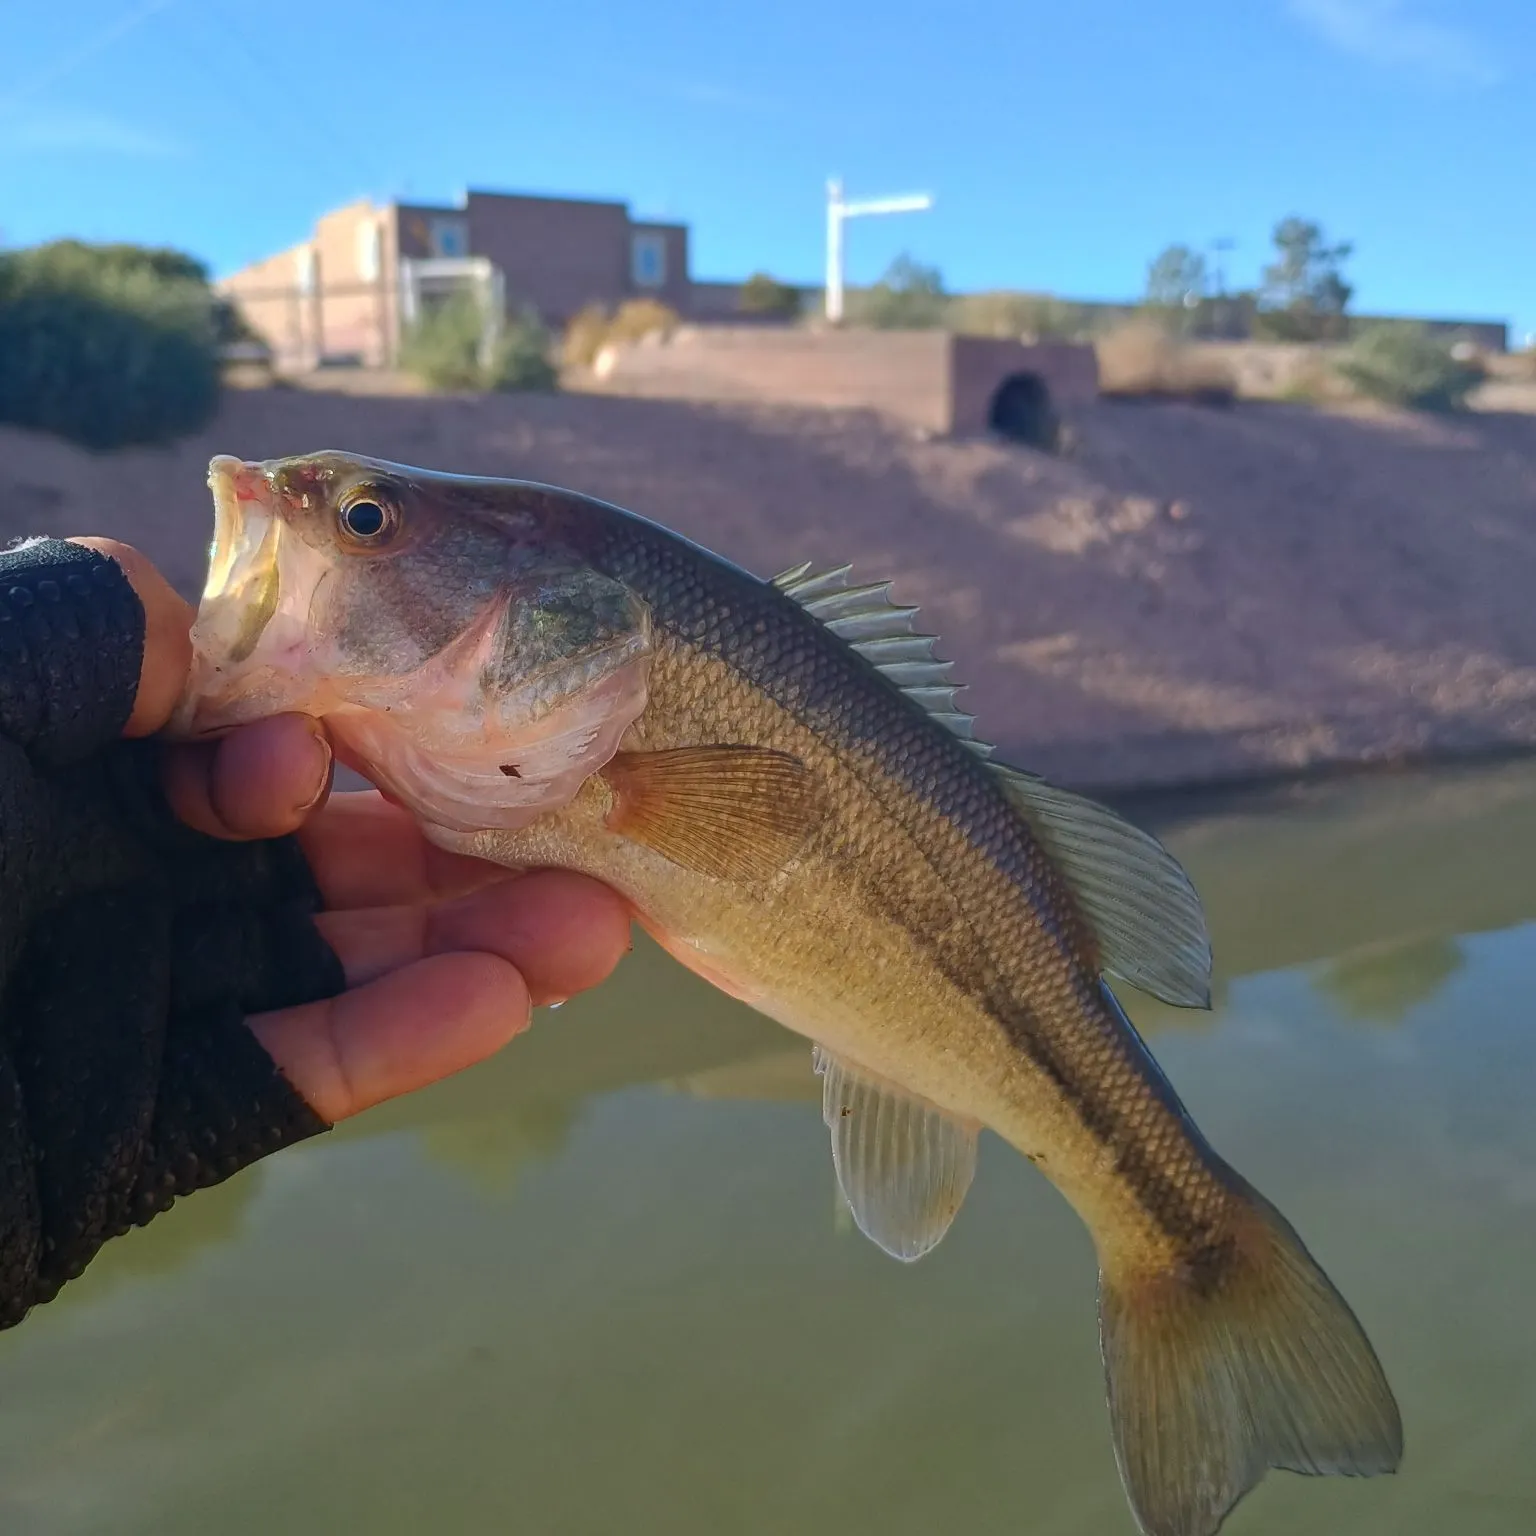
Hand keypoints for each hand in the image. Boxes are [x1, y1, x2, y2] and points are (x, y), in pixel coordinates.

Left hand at [82, 538, 633, 1122]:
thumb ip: (92, 630)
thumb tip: (205, 609)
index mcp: (90, 781)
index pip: (261, 751)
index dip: (348, 737)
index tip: (384, 725)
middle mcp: (132, 887)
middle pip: (339, 864)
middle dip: (466, 849)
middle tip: (589, 832)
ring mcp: (154, 1009)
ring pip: (350, 968)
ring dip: (475, 944)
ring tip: (598, 927)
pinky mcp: (155, 1128)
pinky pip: (304, 1074)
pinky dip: (406, 1040)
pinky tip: (505, 1002)